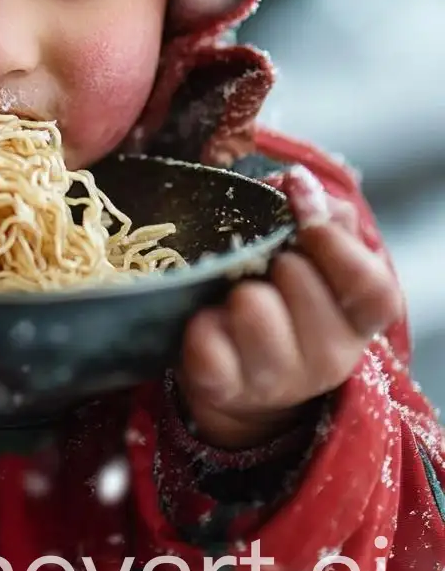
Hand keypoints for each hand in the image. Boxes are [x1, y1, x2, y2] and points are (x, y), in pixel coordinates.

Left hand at [177, 166, 402, 448]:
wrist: (246, 380)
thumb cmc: (284, 303)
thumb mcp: (316, 262)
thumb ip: (322, 216)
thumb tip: (299, 182)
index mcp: (356, 320)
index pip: (371, 285)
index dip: (334, 242)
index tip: (300, 210)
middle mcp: (329, 356)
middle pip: (300, 281)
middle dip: (273, 260)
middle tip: (262, 268)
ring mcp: (278, 379)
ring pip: (253, 310)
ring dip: (235, 290)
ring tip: (232, 296)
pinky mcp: (226, 388)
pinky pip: (208, 346)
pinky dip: (200, 327)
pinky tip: (205, 322)